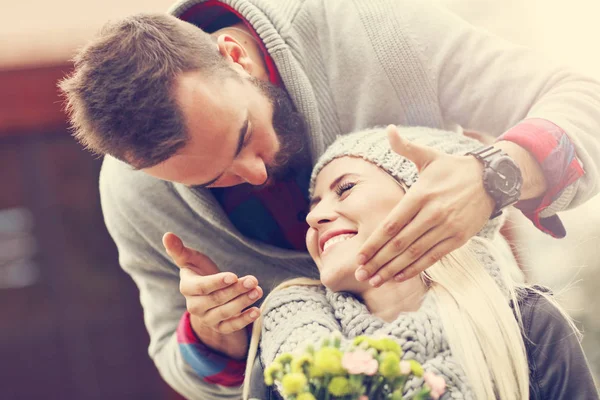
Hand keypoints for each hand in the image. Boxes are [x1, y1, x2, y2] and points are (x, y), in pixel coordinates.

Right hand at [163, 232, 262, 359]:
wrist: (208, 295)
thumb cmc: (200, 272)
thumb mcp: (191, 260)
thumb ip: (179, 250)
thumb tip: (167, 234)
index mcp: (187, 288)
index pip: (200, 288)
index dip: (216, 283)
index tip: (233, 276)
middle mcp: (195, 306)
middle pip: (216, 300)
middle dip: (236, 290)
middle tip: (253, 280)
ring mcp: (207, 319)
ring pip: (225, 312)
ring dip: (243, 302)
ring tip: (257, 291)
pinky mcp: (220, 327)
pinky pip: (231, 327)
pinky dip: (244, 320)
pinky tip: (256, 311)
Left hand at [354, 125, 495, 286]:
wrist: (491, 179)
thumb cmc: (452, 169)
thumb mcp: (428, 156)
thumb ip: (405, 147)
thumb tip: (389, 129)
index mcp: (420, 195)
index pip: (391, 224)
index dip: (374, 243)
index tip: (359, 256)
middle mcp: (432, 213)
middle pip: (399, 243)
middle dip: (378, 261)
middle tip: (360, 274)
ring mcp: (446, 228)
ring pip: (414, 254)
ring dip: (392, 269)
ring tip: (375, 281)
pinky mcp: (458, 238)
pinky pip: (433, 258)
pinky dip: (415, 269)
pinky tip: (398, 277)